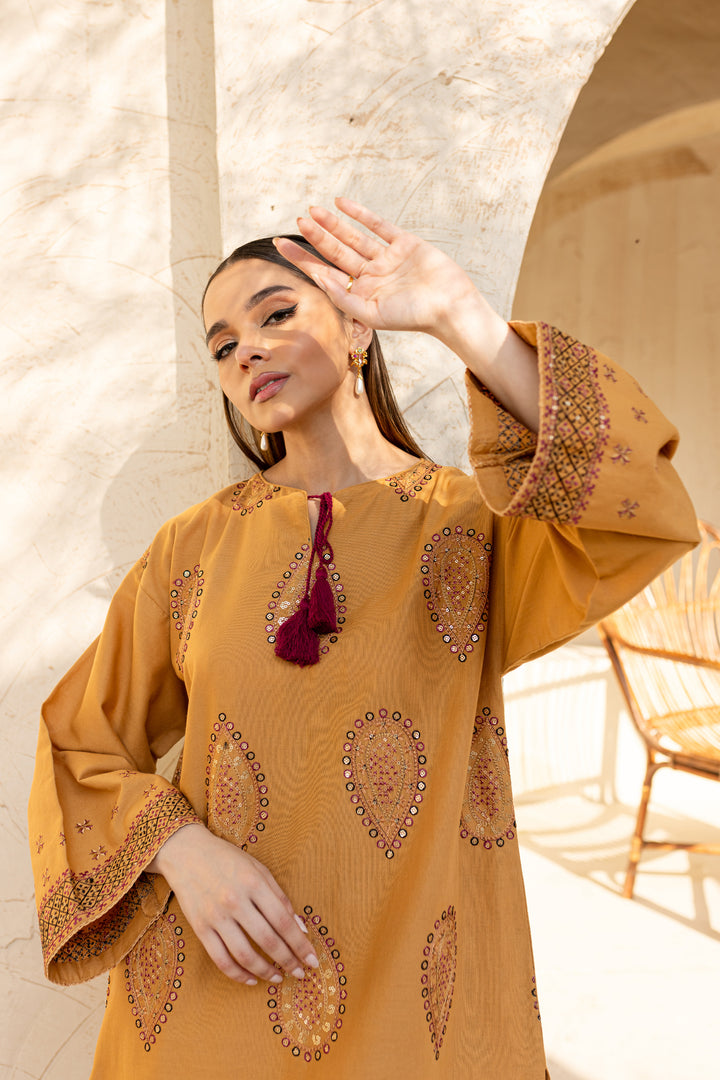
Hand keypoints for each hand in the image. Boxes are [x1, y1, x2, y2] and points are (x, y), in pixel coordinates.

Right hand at [147, 823, 317, 985]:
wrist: (187, 853)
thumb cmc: (228, 860)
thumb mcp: (258, 869)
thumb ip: (280, 897)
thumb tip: (300, 928)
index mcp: (253, 883)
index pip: (283, 920)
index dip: (300, 944)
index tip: (313, 960)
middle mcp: (235, 900)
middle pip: (267, 940)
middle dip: (288, 961)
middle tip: (300, 973)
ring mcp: (215, 916)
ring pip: (244, 955)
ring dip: (265, 972)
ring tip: (279, 978)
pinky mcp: (199, 928)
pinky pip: (220, 959)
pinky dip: (238, 974)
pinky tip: (252, 979)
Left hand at [276, 197, 538, 430]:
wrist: (450, 307)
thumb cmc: (413, 318)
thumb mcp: (373, 315)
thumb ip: (344, 299)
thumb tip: (319, 280)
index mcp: (360, 294)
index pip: (324, 273)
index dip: (302, 259)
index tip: (280, 245)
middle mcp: (370, 275)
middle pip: (335, 252)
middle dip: (316, 237)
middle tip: (298, 221)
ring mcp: (386, 258)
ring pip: (353, 237)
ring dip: (333, 224)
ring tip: (313, 211)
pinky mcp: (404, 243)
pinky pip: (378, 225)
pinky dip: (361, 213)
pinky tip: (342, 203)